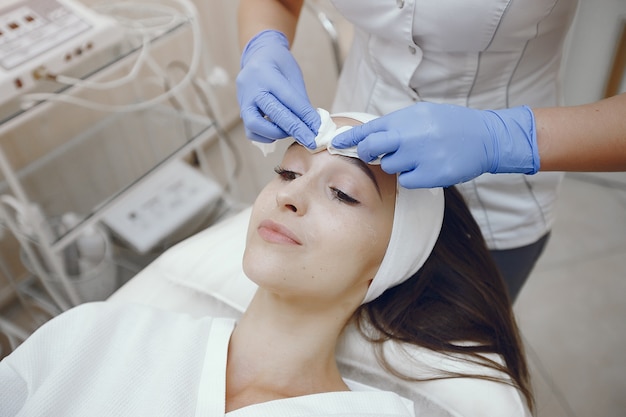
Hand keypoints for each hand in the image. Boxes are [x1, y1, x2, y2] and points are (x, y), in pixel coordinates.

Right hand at [236, 30, 319, 147]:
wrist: (258, 55)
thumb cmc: (278, 64)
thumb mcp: (293, 74)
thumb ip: (300, 99)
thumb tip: (312, 124)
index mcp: (267, 73)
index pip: (289, 99)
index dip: (305, 117)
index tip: (318, 130)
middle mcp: (252, 87)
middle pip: (274, 113)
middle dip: (296, 130)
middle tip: (311, 141)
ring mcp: (243, 100)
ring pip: (256, 125)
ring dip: (278, 133)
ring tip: (292, 132)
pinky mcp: (241, 110)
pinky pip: (251, 131)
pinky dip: (266, 136)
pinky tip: (278, 131)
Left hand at [331, 103, 539, 187]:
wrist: (486, 138)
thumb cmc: (452, 124)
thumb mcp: (423, 114)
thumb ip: (396, 124)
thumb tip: (369, 134)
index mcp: (407, 118)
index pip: (369, 129)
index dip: (349, 138)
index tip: (333, 144)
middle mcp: (410, 136)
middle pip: (372, 149)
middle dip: (369, 152)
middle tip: (378, 153)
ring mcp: (420, 157)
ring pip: (390, 167)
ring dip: (398, 164)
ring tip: (419, 155)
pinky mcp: (430, 175)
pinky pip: (407, 181)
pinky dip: (413, 176)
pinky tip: (428, 167)